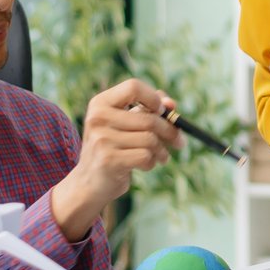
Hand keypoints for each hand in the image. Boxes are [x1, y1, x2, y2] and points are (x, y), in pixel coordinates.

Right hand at [52, 78, 185, 239]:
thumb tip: (171, 104)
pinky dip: (151, 163)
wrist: (90, 182)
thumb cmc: (114, 148)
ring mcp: (101, 139)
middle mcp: (98, 118)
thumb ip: (149, 109)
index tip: (162, 112)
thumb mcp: (127, 124)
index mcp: (100, 103)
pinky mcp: (108, 160)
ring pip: (150, 139)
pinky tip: (145, 165)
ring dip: (161, 151)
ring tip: (160, 156)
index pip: (133, 86)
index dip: (154, 98)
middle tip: (179, 142)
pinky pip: (145, 156)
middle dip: (170, 131)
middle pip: (149, 118)